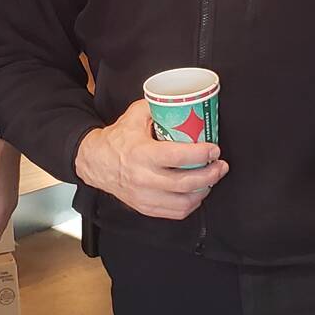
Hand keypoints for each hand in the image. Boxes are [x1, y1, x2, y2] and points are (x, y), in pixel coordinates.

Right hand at [73, 99, 227, 220]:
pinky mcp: (145, 207)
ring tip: (211, 179)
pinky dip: (191, 204)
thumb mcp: (134, 116)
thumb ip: (157, 107)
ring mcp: (144, 196)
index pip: (178, 157)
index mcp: (142, 154)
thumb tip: (181, 102)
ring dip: (203, 191)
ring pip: (183, 202)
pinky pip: (175, 212)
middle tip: (220, 166)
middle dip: (210, 175)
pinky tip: (196, 193)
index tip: (214, 149)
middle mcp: (143, 178)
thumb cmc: (116, 140)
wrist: (94, 162)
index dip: (201, 154)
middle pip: (185, 183)